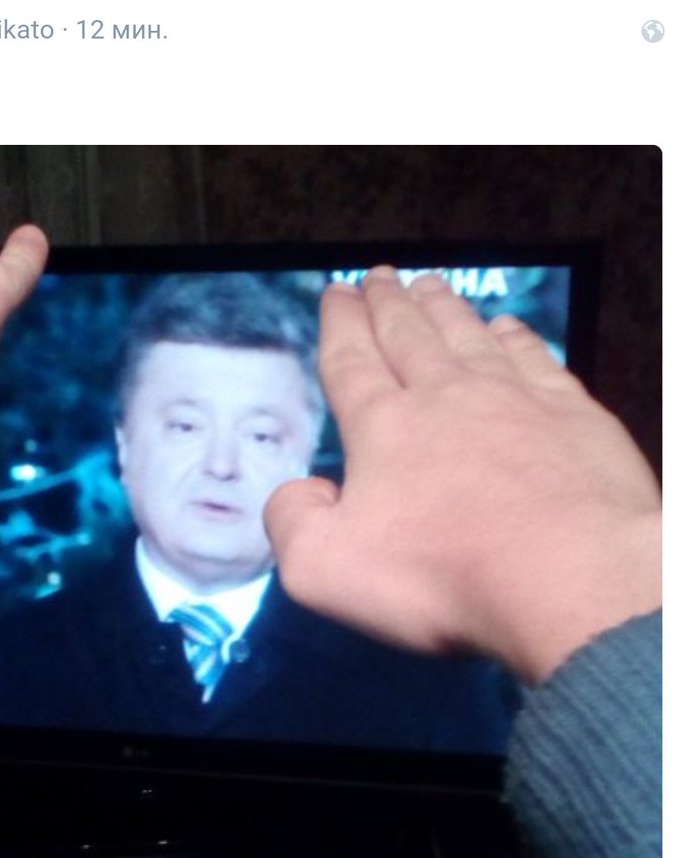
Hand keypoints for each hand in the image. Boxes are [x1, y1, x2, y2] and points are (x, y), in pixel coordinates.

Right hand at [265, 267, 660, 684]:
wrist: (568, 577)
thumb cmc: (438, 575)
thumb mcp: (323, 568)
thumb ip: (291, 522)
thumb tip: (300, 493)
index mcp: (383, 427)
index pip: (352, 362)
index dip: (340, 325)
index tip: (336, 293)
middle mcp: (446, 397)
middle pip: (409, 335)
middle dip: (387, 303)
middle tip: (378, 275)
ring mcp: (514, 399)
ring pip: (468, 336)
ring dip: (444, 308)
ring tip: (429, 284)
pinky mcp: (573, 416)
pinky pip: (534, 359)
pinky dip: (513, 338)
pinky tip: (506, 328)